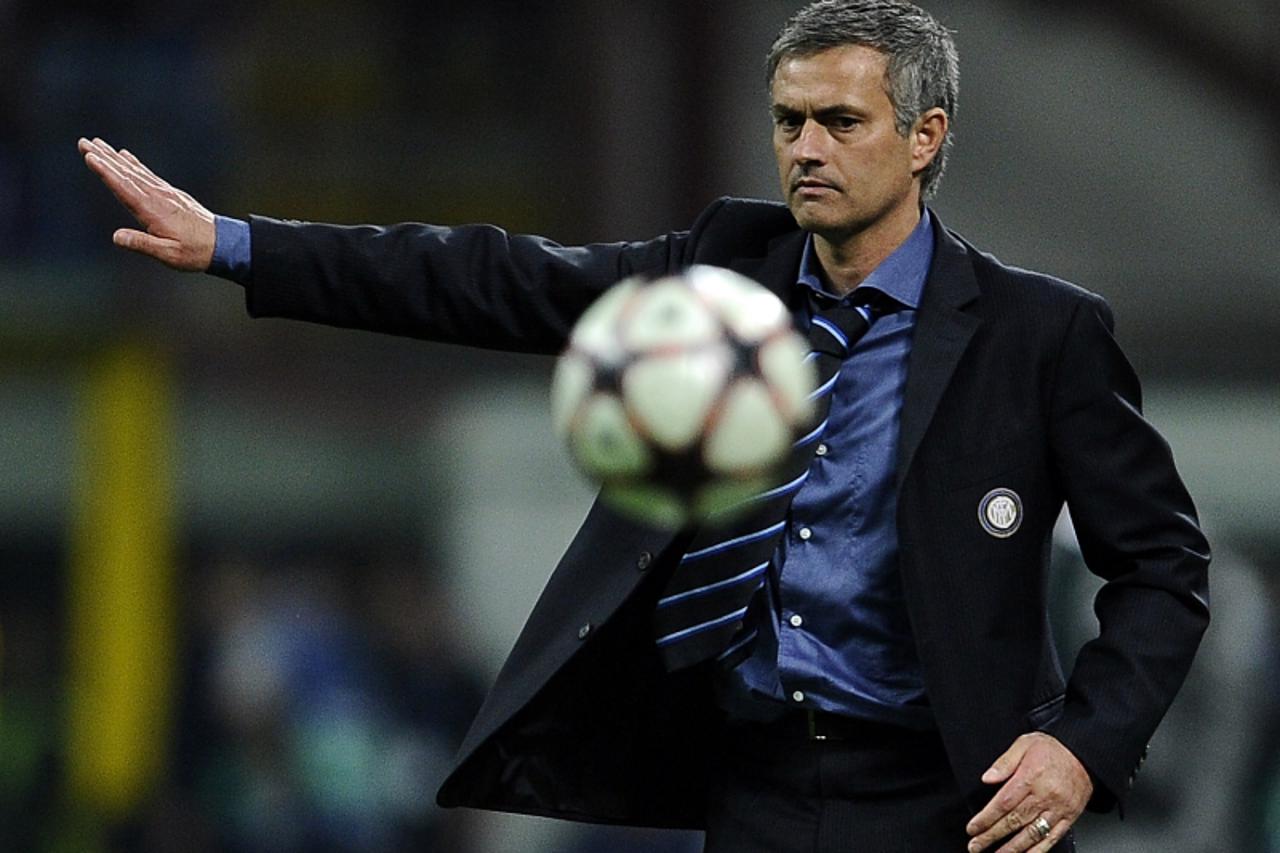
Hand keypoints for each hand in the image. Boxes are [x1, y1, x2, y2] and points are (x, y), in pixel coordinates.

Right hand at [78, 137, 216, 270]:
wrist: (223, 244)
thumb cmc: (195, 252)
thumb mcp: (169, 254)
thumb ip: (143, 244)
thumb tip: (117, 237)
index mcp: (153, 210)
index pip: (124, 187)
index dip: (106, 172)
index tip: (90, 156)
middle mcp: (158, 196)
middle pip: (126, 174)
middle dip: (103, 158)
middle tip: (83, 142)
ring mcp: (165, 192)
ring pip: (135, 171)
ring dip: (114, 157)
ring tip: (97, 144)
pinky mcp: (171, 193)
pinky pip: (147, 174)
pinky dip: (133, 163)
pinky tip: (124, 156)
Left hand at [966, 732, 1091, 852]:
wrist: (1084, 754)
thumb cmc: (1052, 749)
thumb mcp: (1024, 744)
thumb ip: (1004, 762)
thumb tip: (987, 778)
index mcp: (1031, 777)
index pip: (1003, 803)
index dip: (986, 819)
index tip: (973, 828)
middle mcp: (1045, 796)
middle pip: (1014, 821)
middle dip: (992, 836)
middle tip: (976, 846)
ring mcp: (1058, 809)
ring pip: (1032, 834)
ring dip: (1013, 849)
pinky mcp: (1068, 817)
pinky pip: (1052, 838)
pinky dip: (1038, 850)